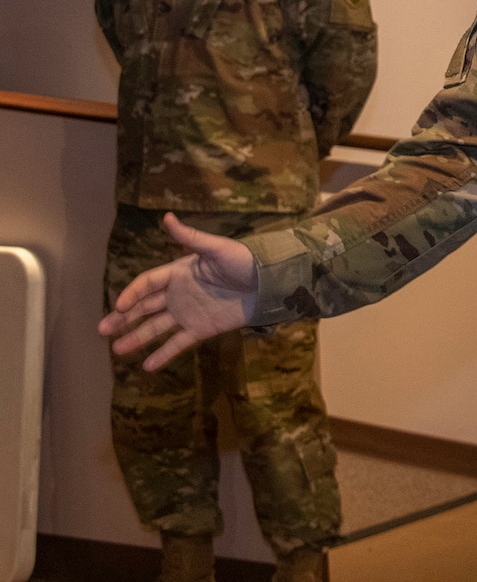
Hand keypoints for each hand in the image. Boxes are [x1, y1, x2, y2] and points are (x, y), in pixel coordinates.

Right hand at [98, 212, 258, 371]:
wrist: (267, 283)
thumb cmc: (243, 261)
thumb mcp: (216, 248)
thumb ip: (190, 238)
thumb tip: (167, 217)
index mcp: (179, 273)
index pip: (148, 284)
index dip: (132, 294)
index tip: (119, 305)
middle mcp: (179, 294)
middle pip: (145, 307)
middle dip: (123, 318)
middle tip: (102, 329)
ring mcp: (188, 313)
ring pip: (156, 327)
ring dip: (136, 337)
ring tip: (116, 350)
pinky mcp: (200, 329)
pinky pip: (178, 343)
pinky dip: (163, 354)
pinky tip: (147, 366)